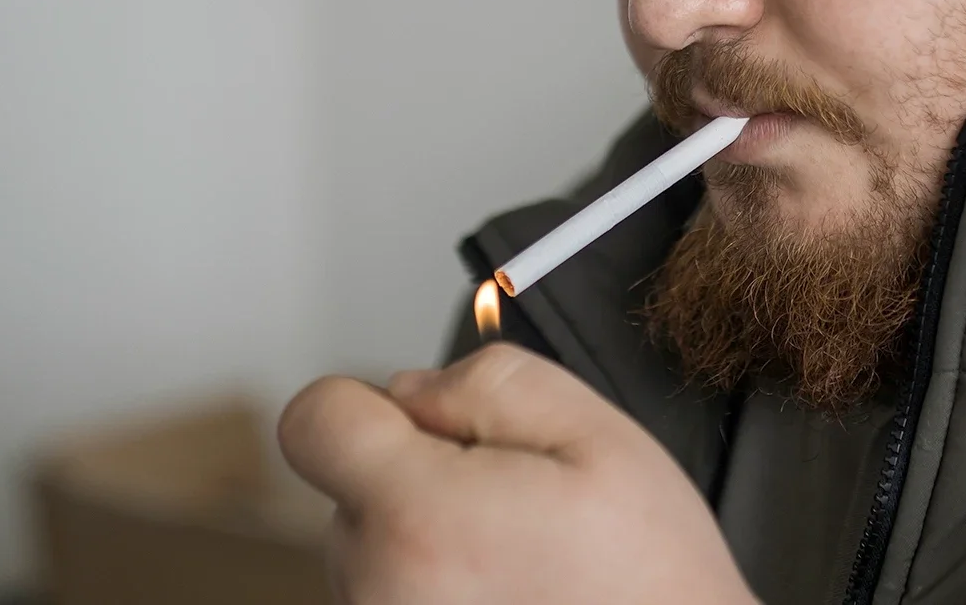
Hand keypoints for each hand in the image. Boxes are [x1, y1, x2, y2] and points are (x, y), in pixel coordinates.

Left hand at [277, 344, 756, 604]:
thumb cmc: (651, 582)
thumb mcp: (598, 436)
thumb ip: (491, 382)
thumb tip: (416, 389)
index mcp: (418, 519)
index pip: (315, 421)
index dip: (373, 405)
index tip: (428, 426)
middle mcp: (378, 590)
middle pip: (350, 489)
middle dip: (420, 477)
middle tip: (518, 506)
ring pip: (373, 551)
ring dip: (430, 542)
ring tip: (523, 564)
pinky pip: (395, 598)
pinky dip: (439, 590)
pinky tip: (511, 598)